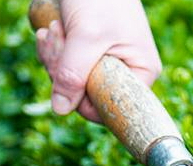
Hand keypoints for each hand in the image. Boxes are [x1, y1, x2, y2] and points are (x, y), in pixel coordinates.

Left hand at [35, 0, 161, 121]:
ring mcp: (105, 62)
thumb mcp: (86, 36)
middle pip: (87, 95)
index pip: (111, 108)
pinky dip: (53, 49)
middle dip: (64, 70)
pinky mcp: (87, 53)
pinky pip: (65, 66)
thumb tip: (61, 109)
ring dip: (55, 57)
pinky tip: (51, 29)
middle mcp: (126, 71)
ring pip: (71, 81)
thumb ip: (73, 74)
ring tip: (55, 29)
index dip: (83, 99)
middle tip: (58, 39)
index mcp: (141, 72)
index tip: (66, 73)